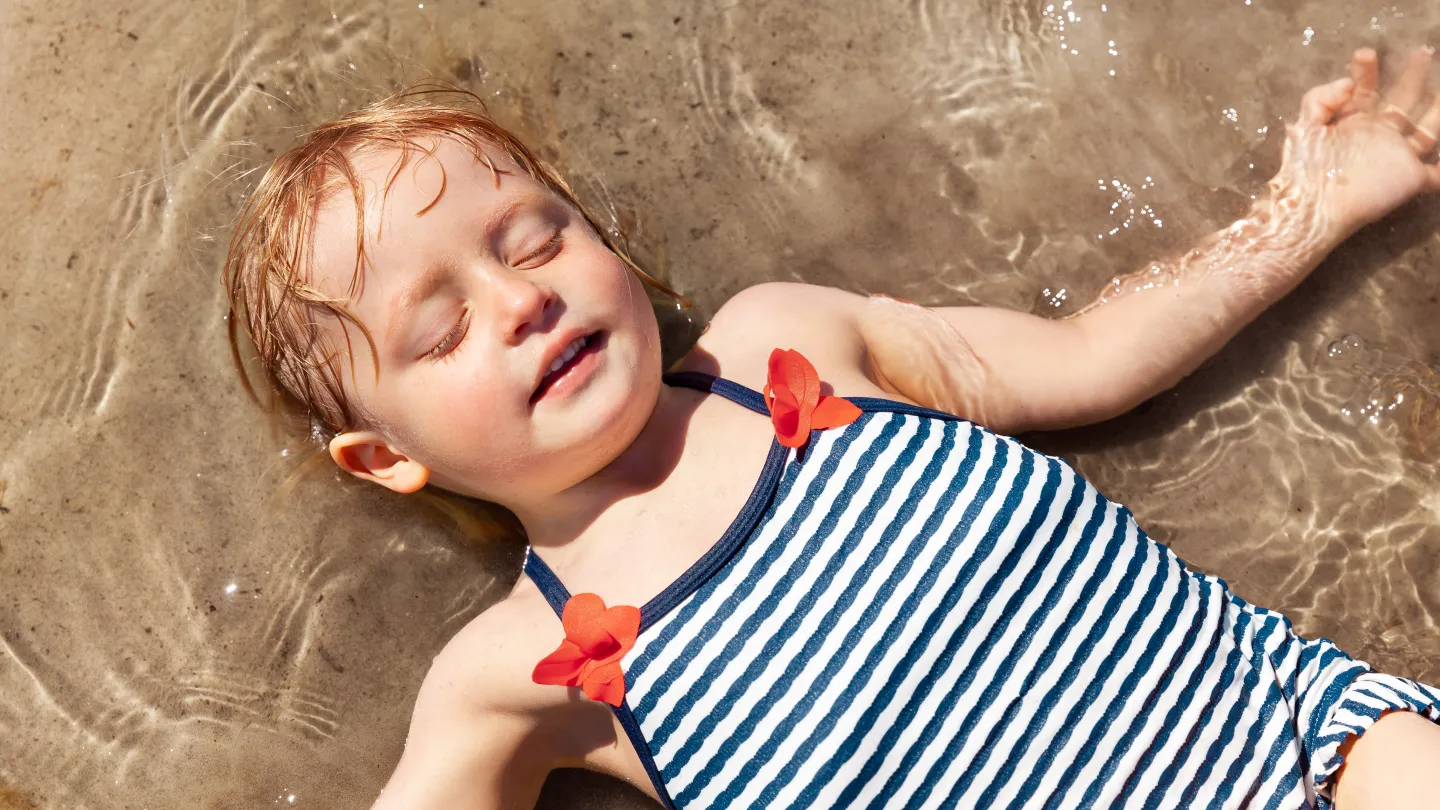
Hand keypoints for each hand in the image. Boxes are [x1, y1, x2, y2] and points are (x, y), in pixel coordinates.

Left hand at [1275, 47, 1439, 236]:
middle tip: (1421, 51)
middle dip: (1412, 75)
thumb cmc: (1302, 171)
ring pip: (1427, 129)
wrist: (1311, 210)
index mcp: (1352, 122)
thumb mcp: (1303, 128)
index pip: (1365, 90)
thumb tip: (1349, 84)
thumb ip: (1320, 99)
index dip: (1366, 71)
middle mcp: (1378, 135)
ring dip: (1439, 109)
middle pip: (1402, 100)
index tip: (1365, 53)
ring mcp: (1396, 156)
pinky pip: (1436, 174)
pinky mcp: (1410, 179)